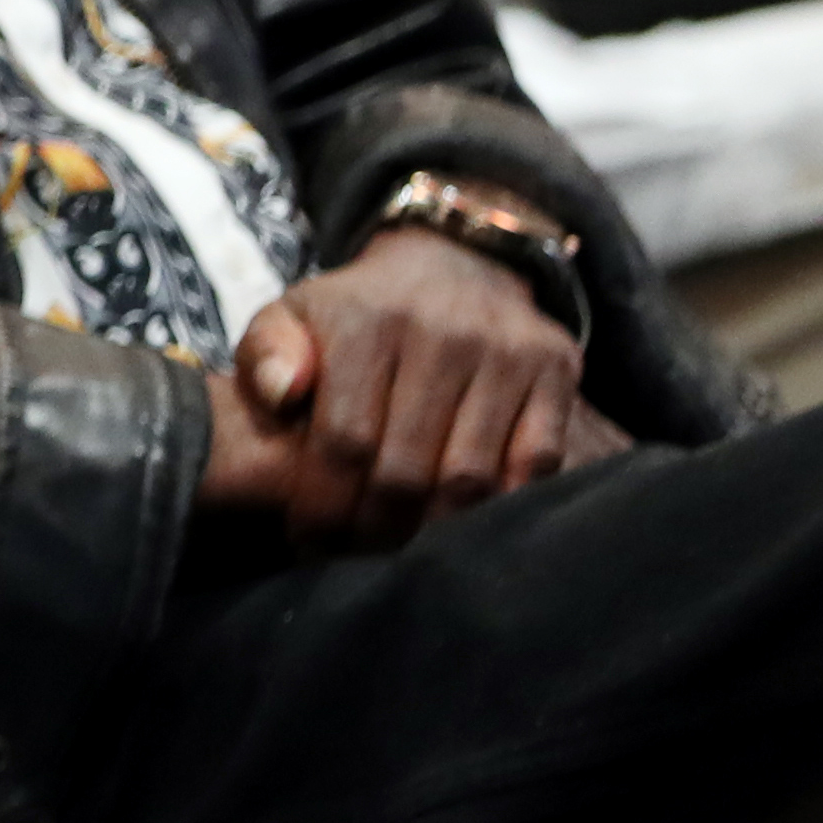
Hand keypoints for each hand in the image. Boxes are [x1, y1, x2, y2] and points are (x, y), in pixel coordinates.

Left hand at [195, 225, 597, 553]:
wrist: (453, 265)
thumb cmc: (356, 315)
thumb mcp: (292, 316)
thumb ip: (265, 355)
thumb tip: (281, 393)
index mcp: (368, 320)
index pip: (345, 439)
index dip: (325, 504)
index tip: (309, 540)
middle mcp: (444, 331)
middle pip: (407, 469)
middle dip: (373, 530)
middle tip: (353, 558)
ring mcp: (508, 350)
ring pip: (471, 477)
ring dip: (432, 531)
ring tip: (400, 552)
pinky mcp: (556, 368)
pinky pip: (536, 463)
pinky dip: (501, 506)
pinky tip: (464, 526)